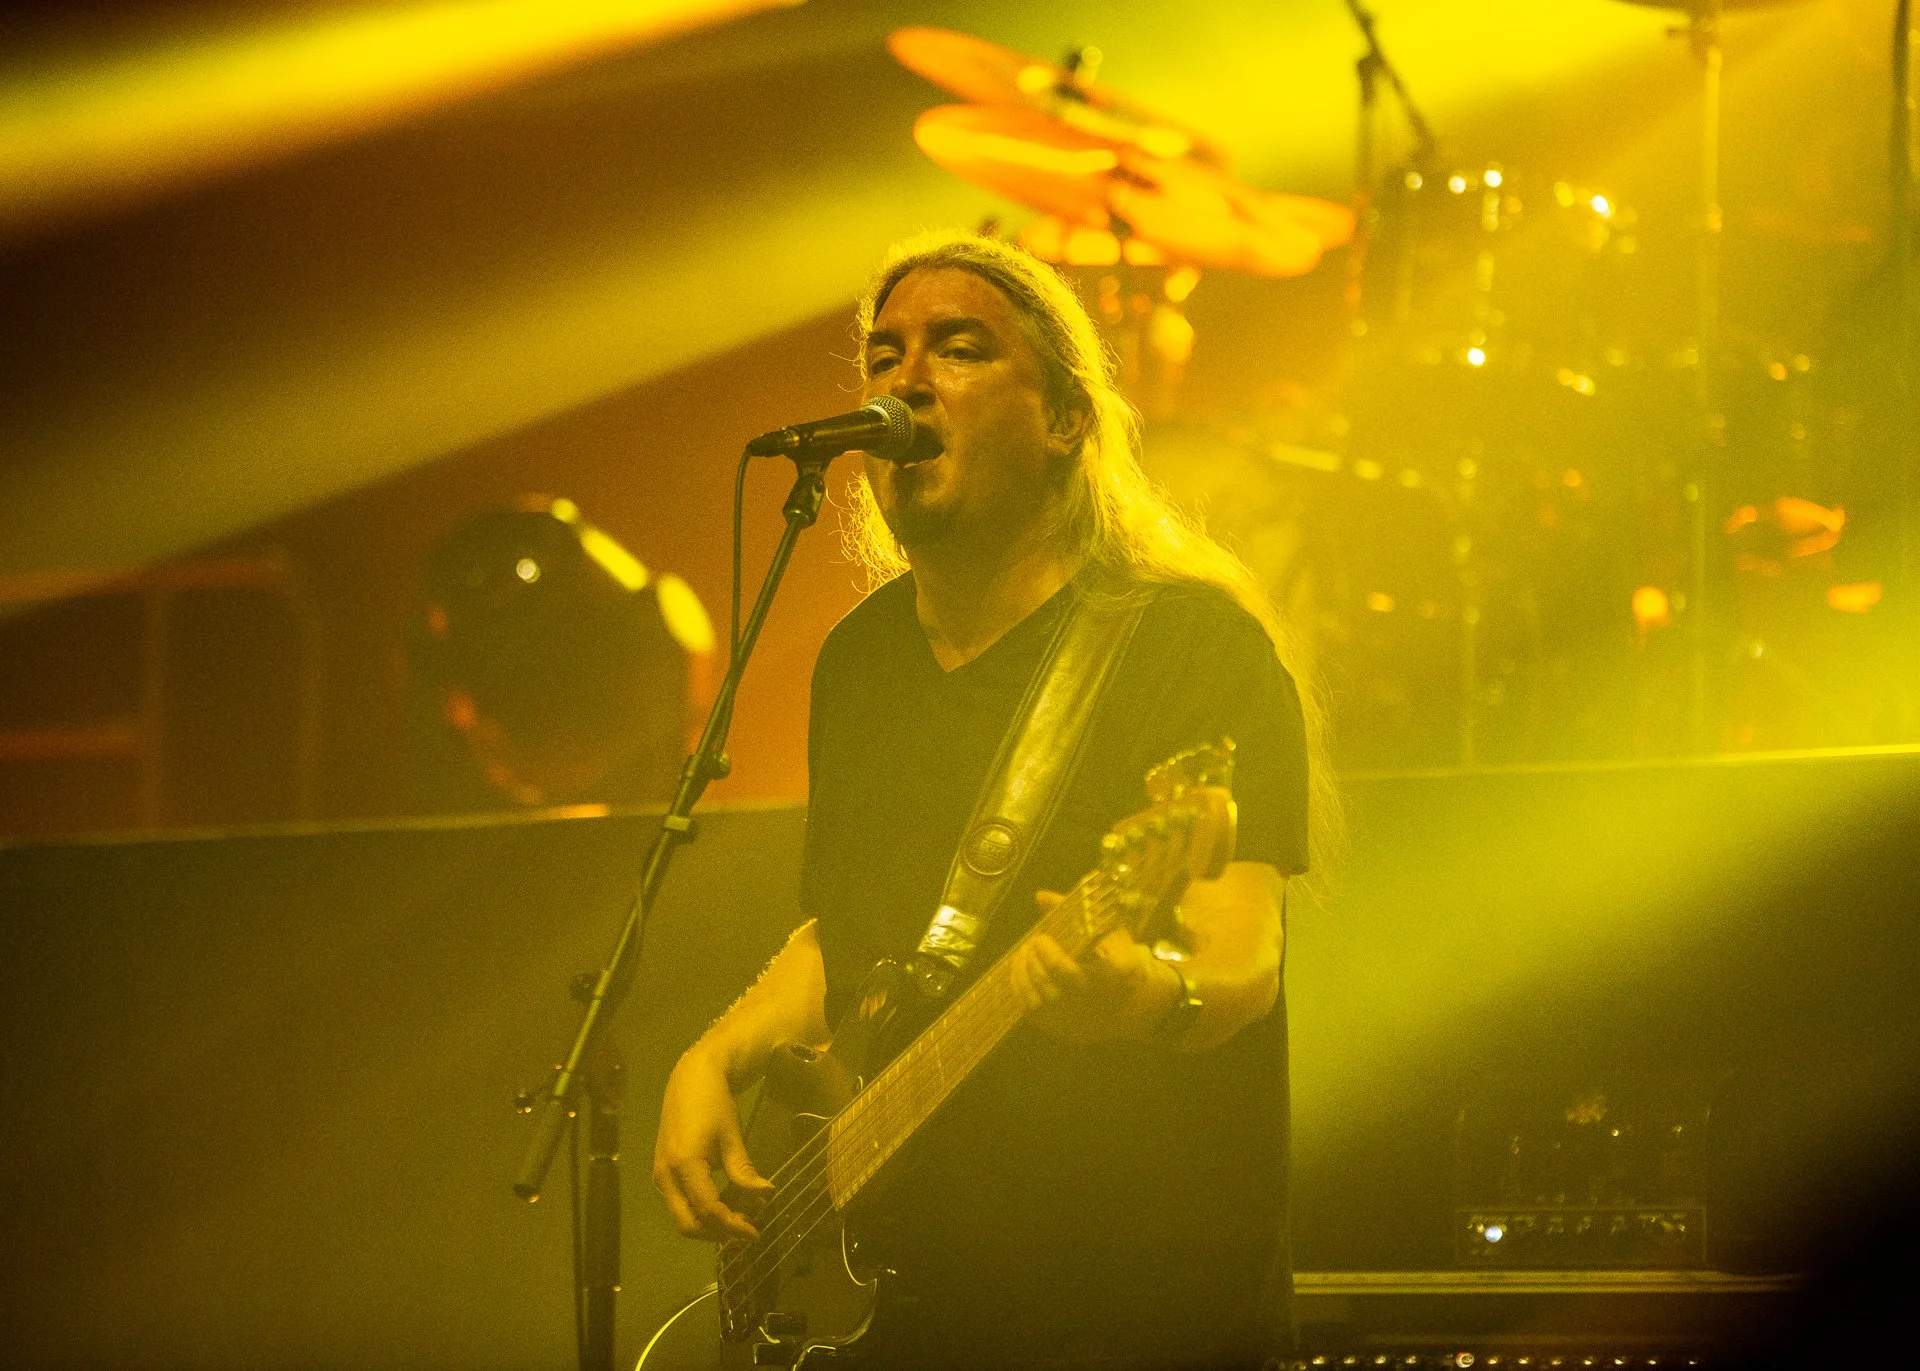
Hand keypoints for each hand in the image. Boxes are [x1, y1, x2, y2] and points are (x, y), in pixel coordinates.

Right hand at [651, 1044, 773, 1242]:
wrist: (690, 1079)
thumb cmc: (714, 1103)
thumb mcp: (732, 1137)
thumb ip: (744, 1171)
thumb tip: (766, 1195)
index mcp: (684, 1164)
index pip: (708, 1210)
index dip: (732, 1226)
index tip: (755, 1233)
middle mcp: (665, 1176)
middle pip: (688, 1224)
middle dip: (718, 1233)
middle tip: (747, 1228)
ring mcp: (660, 1176)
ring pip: (683, 1217)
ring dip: (711, 1224)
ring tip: (741, 1213)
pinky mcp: (663, 1173)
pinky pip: (680, 1204)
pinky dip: (702, 1210)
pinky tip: (726, 1200)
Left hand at [1007, 891, 1180, 1044]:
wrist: (1136, 1004)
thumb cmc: (1118, 959)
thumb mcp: (1108, 932)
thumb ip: (1075, 913)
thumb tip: (1040, 896)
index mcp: (1112, 977)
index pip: (1069, 971)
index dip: (1048, 954)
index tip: (1040, 937)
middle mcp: (1094, 1003)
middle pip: (1051, 987)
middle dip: (1034, 963)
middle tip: (1030, 944)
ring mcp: (1078, 1020)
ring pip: (1039, 1001)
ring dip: (1024, 975)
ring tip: (1022, 955)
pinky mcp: (1065, 1030)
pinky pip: (1034, 1014)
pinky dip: (1021, 990)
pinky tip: (1020, 972)